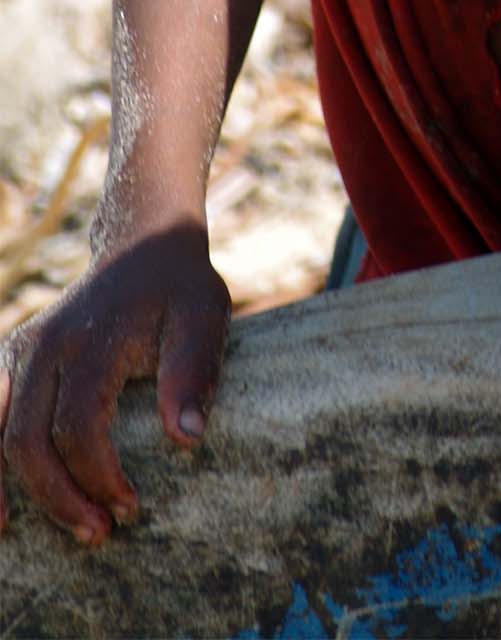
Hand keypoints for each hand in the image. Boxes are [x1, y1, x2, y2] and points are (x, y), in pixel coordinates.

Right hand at [0, 225, 228, 543]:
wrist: (143, 244)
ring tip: (16, 533)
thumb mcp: (203, 316)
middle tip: (98, 533)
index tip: (131, 506)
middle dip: (58, 497)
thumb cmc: (178, 289)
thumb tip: (187, 437)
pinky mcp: (12, 360)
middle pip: (28, 441)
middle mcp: (45, 345)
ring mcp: (21, 352)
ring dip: (4, 488)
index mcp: (91, 339)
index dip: (99, 477)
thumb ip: (195, 371)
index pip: (78, 427)